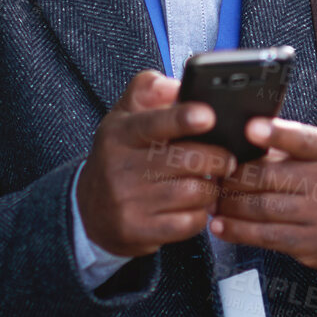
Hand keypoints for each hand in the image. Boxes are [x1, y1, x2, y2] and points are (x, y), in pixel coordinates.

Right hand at [76, 71, 236, 256]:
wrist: (88, 210)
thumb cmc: (118, 157)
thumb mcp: (124, 117)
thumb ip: (148, 91)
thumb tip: (176, 86)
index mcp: (119, 134)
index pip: (154, 123)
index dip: (183, 118)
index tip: (208, 115)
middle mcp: (120, 168)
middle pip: (186, 160)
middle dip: (217, 158)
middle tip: (228, 158)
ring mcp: (128, 202)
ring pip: (193, 192)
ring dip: (212, 187)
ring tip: (212, 181)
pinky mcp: (138, 231)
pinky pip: (189, 222)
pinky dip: (201, 213)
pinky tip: (197, 205)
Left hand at [211, 117, 316, 270]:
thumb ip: (293, 144)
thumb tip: (246, 137)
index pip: (303, 139)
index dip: (276, 133)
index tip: (250, 128)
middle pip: (270, 178)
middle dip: (234, 178)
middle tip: (214, 176)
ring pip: (263, 209)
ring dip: (230, 205)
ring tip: (213, 200)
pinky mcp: (311, 244)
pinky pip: (268, 237)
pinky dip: (239, 231)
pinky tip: (222, 225)